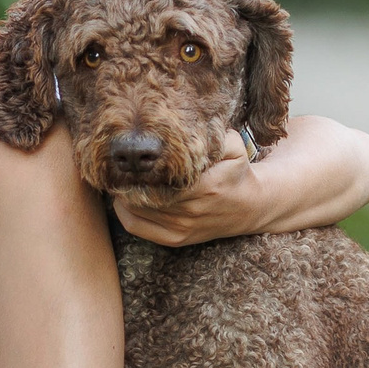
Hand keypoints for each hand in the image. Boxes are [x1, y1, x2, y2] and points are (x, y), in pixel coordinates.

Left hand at [112, 130, 261, 246]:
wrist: (249, 207)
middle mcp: (192, 210)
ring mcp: (182, 228)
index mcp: (205, 187)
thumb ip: (214, 135)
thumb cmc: (236, 172)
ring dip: (123, 193)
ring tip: (120, 178)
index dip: (142, 167)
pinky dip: (123, 212)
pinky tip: (123, 198)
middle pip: (144, 194)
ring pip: (136, 210)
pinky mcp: (175, 239)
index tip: (133, 155)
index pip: (161, 178)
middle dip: (128, 178)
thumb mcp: (234, 148)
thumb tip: (186, 127)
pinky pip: (136, 228)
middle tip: (119, 164)